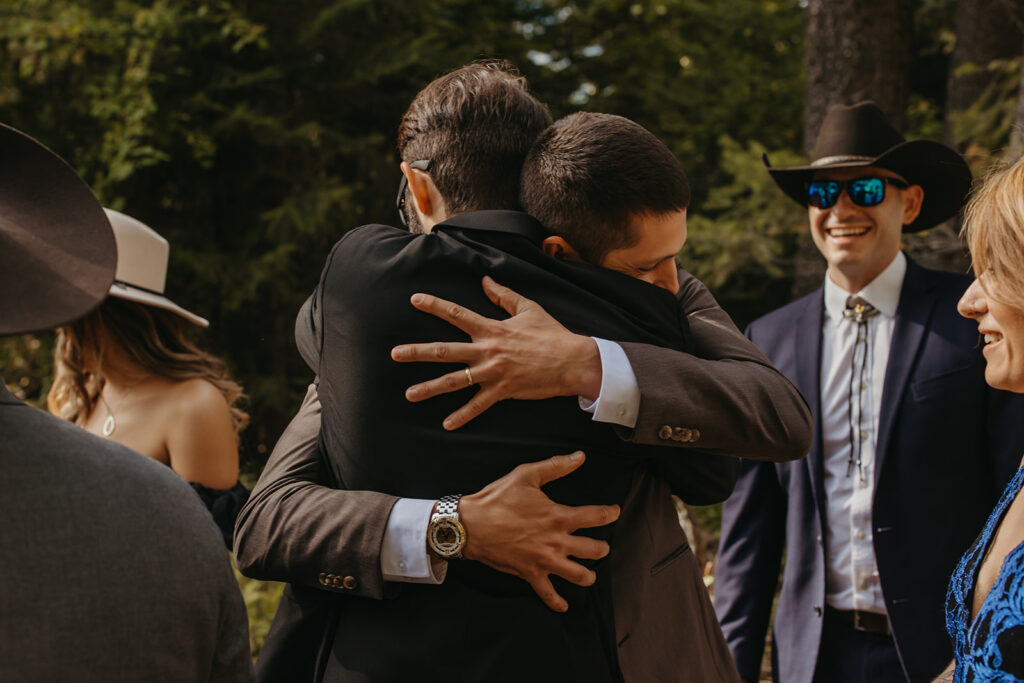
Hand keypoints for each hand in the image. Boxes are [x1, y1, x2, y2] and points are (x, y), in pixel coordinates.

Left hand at [391, 276, 601, 429]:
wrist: (572, 360)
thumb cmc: (551, 334)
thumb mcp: (528, 308)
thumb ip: (503, 295)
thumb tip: (485, 280)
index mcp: (491, 328)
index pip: (457, 314)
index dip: (435, 305)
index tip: (414, 299)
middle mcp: (487, 350)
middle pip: (445, 350)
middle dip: (417, 352)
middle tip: (394, 354)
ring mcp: (493, 372)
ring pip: (455, 380)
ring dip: (430, 387)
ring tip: (409, 393)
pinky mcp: (503, 390)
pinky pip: (478, 405)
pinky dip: (462, 416)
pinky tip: (446, 424)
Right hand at [458, 451, 618, 611]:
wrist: (469, 525)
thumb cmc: (496, 500)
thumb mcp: (526, 475)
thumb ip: (556, 466)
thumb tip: (579, 457)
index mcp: (558, 516)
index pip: (596, 517)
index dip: (611, 513)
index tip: (614, 512)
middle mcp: (556, 541)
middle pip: (594, 550)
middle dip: (602, 548)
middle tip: (602, 545)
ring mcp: (545, 561)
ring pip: (579, 575)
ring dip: (589, 575)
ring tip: (590, 573)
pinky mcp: (531, 574)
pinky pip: (549, 594)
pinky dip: (558, 602)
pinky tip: (564, 605)